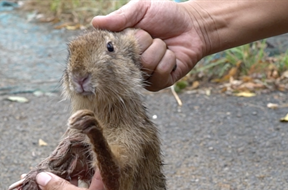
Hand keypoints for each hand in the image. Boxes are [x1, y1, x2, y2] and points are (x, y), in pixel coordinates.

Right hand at [92, 0, 207, 90]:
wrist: (193, 26)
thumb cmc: (165, 15)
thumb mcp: (140, 8)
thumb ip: (120, 16)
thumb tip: (95, 22)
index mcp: (120, 48)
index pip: (110, 52)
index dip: (123, 40)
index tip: (132, 32)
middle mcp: (129, 65)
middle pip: (128, 59)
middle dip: (144, 41)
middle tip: (150, 35)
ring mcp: (144, 76)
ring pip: (147, 65)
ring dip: (159, 49)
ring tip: (162, 44)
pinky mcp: (160, 83)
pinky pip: (161, 72)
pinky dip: (169, 59)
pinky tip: (171, 55)